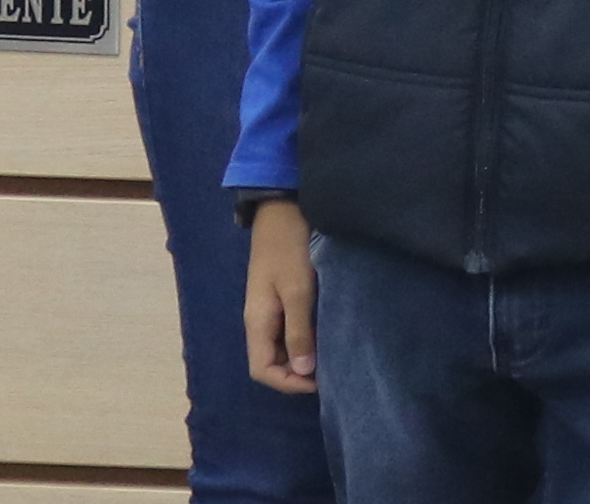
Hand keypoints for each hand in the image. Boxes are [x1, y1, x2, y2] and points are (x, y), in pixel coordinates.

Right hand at [244, 199, 318, 393]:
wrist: (284, 207)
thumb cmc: (290, 247)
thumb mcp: (298, 289)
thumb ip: (299, 330)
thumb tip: (303, 371)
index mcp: (257, 321)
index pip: (262, 370)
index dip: (288, 383)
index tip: (320, 382)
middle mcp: (260, 318)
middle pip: (271, 360)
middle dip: (297, 372)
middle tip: (331, 370)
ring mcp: (270, 305)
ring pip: (282, 344)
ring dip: (303, 353)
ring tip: (332, 354)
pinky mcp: (283, 292)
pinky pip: (290, 325)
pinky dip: (306, 335)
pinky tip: (328, 330)